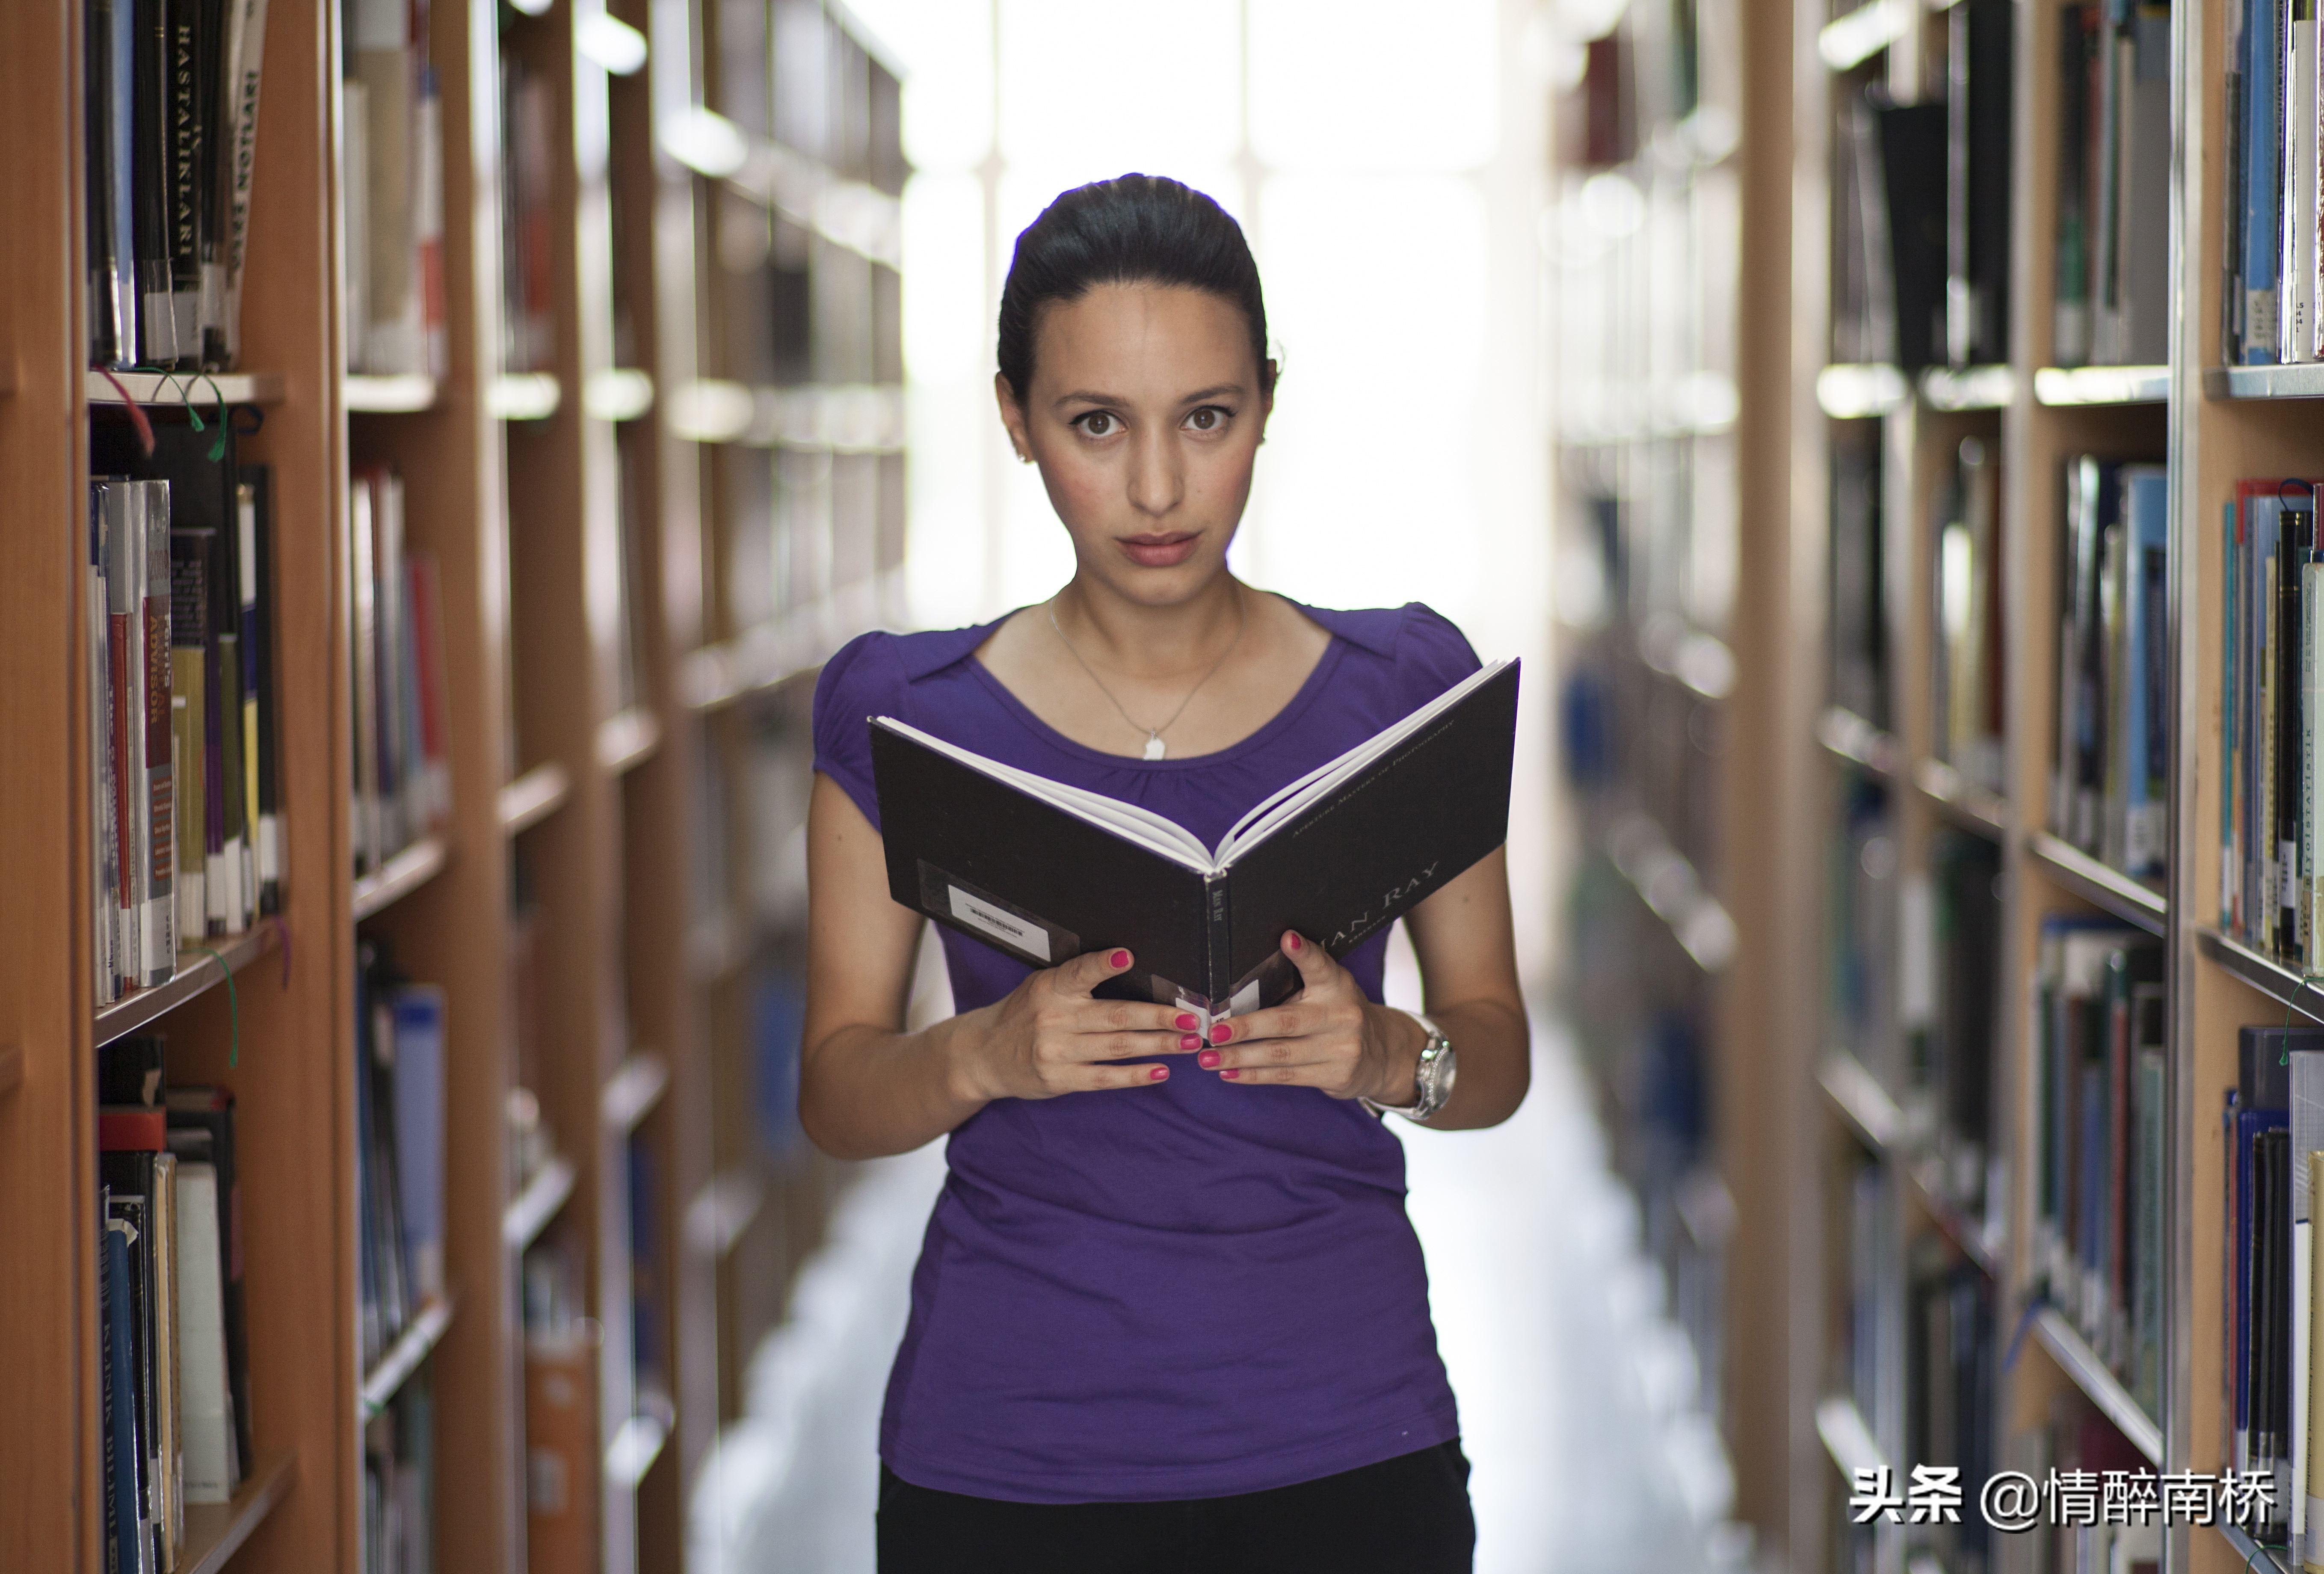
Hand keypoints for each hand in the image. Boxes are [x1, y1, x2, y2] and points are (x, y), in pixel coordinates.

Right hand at [953, 947, 1198, 1102]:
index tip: (1128, 956)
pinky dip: (1134, 1075)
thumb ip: (1077, 980)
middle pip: (1114, 1016)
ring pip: (1116, 1047)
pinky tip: (1160, 1072)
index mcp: (1050, 988)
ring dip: (1157, 1045)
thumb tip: (1130, 966)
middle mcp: (1054, 1018)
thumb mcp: (1041, 986)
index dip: (1103, 964)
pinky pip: (1104, 1077)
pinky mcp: (1059, 1079)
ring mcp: (1056, 1051)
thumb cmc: (1023, 1015)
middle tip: (1191, 1018)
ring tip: (1189, 1042)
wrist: (983, 1055)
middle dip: (1157, 1017)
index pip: (1079, 972)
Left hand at [1200, 932, 1424, 1101]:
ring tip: (1208, 1059)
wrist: (1382, 1054)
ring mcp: (1340, 1048)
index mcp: (1336, 985)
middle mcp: (1342, 1015)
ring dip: (1239, 1058)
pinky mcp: (1335, 1075)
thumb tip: (1237, 986)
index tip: (1287, 937)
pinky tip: (1229, 1073)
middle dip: (1245, 1028)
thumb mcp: (1328, 989)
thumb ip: (1297, 983)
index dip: (1304, 952)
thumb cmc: (1338, 1014)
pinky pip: (1285, 1076)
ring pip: (1280, 1054)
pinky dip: (1253, 1075)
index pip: (1319, 965)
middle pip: (1286, 1022)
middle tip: (1213, 1032)